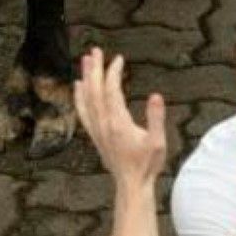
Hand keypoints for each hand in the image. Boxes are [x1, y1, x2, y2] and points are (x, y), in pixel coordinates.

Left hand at [73, 47, 167, 187]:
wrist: (131, 184)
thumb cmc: (147, 164)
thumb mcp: (157, 141)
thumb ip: (156, 118)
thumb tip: (156, 95)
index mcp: (118, 122)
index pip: (112, 91)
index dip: (113, 73)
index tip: (118, 58)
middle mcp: (104, 124)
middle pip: (95, 91)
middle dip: (95, 69)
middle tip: (94, 50)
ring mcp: (97, 130)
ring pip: (87, 99)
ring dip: (86, 78)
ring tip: (85, 61)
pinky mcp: (95, 135)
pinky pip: (83, 112)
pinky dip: (79, 97)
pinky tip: (78, 86)